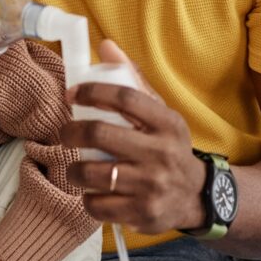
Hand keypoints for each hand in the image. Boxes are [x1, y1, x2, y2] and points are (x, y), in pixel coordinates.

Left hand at [62, 41, 207, 233]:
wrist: (196, 196)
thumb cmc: (168, 148)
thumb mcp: (161, 114)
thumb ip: (134, 81)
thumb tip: (106, 46)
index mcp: (166, 123)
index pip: (124, 97)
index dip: (92, 91)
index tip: (72, 94)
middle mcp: (161, 153)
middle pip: (100, 134)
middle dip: (71, 132)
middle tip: (64, 133)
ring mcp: (151, 185)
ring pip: (92, 173)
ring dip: (74, 169)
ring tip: (75, 166)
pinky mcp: (142, 213)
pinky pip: (97, 205)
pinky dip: (87, 198)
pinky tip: (93, 192)